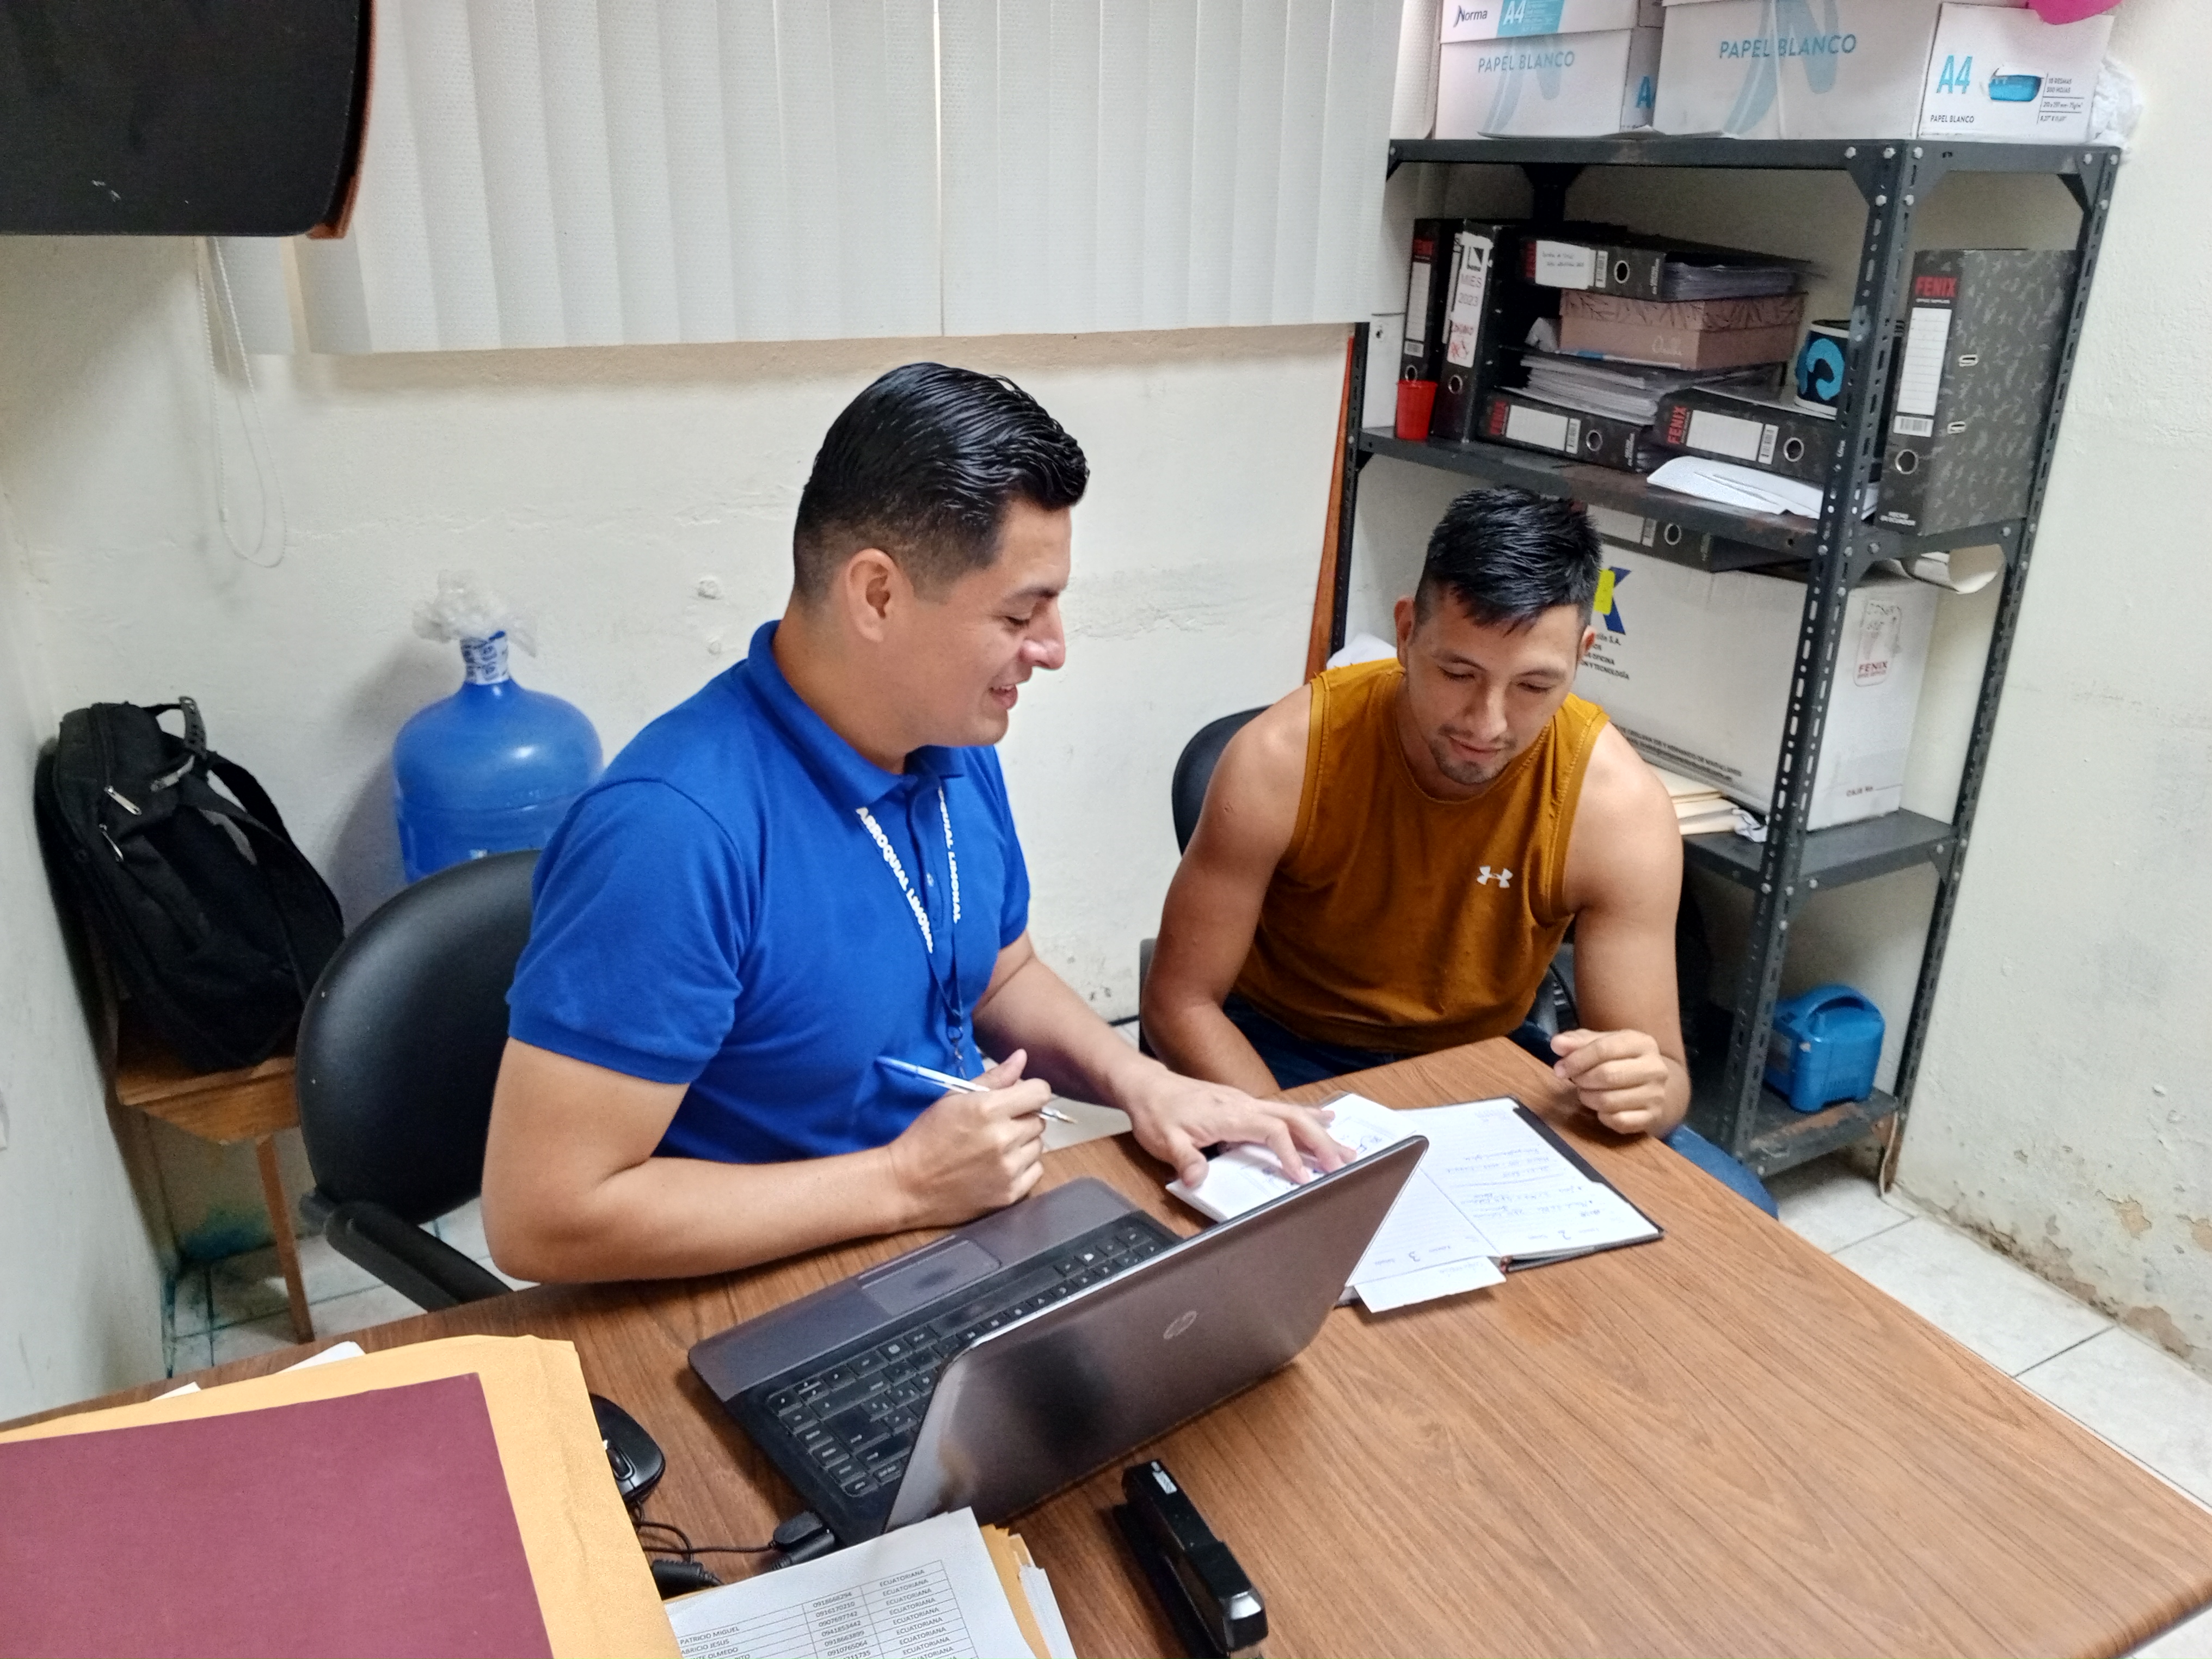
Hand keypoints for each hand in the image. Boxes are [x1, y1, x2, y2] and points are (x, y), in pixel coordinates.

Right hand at [884, 1051, 1050, 1226]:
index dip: (1031, 1091)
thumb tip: (1022, 1056)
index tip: (1018, 1098)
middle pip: (1039, 1119)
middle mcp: (1004, 1138)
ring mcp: (1009, 1169)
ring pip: (1038, 1145)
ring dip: (1023, 1143)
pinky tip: (999, 1167)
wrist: (908, 1185)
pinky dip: (1023, 1167)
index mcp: (989, 1109)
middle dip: (1022, 1118)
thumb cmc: (928, 1136)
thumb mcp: (954, 1098)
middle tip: (997, 1125)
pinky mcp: (1011, 1194)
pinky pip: (1036, 1170)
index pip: (1040, 1092)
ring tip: (995, 1148)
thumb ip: (994, 1077)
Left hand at [1123, 1068, 1350, 1188]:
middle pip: (1293, 1118)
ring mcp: (1246, 1102)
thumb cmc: (1157, 1112)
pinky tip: (1327, 1117)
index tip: (1302, 1177)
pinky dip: (1309, 1114)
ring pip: (1293, 1113)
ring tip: (1348, 1148)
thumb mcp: (1163, 1140)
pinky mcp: (1245, 1103)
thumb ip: (1184, 1159)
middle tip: (1342, 1165)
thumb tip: (1198, 1178)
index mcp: (1229, 1114)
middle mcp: (1244, 1104)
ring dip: (1321, 1131)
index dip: (1289, 1154)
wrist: (1148, 1087)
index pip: (1271, 1131)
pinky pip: (1283, 1109)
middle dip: (1320, 1141)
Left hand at [1550, 1028, 1675, 1134]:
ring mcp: (1657, 1095)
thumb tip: (1557, 1044)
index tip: (1560, 1069)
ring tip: (1587, 1092)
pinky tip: (1602, 1108)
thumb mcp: (1602, 1043)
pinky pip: (1618, 1121)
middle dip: (1582, 1079)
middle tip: (1576, 1081)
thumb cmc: (1621, 1060)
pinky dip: (1603, 1116)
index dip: (1576, 1060)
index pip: (1603, 1048)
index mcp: (1642, 1043)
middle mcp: (1655, 1068)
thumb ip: (1577, 1041)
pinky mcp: (1652, 1117)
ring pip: (1609, 1101)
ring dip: (1589, 1098)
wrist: (1652, 1085)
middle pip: (1607, 1075)